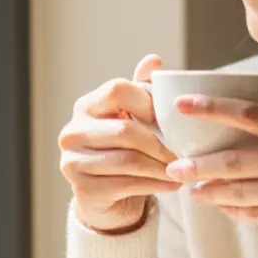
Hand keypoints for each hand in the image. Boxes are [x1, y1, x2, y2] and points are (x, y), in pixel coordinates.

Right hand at [59, 55, 180, 233]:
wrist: (109, 198)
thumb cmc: (124, 151)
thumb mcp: (134, 118)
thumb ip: (142, 90)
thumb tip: (154, 60)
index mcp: (86, 106)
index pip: (117, 90)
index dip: (148, 103)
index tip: (169, 119)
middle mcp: (72, 132)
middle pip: (125, 130)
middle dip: (160, 143)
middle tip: (184, 153)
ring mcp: (73, 162)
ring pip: (128, 160)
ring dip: (161, 166)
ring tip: (182, 170)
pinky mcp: (83, 190)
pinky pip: (126, 184)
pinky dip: (155, 184)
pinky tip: (172, 185)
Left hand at [164, 97, 257, 257]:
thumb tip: (241, 131)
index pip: (250, 114)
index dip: (212, 108)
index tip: (182, 105)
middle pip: (234, 157)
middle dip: (198, 163)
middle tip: (174, 165)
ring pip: (237, 190)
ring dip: (209, 191)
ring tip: (191, 190)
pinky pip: (252, 214)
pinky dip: (232, 211)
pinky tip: (220, 207)